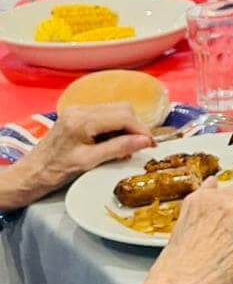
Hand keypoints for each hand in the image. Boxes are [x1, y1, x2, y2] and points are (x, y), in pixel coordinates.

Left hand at [2, 105, 152, 206]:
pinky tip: (113, 143)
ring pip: (115, 110)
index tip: (152, 144)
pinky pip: (105, 114)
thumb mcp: (89, 162)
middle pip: (122, 108)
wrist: (30, 174)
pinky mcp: (77, 115)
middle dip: (136, 126)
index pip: (123, 116)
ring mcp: (78, 110)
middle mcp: (80, 109)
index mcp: (82, 120)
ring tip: (127, 147)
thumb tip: (146, 141)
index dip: (141, 129)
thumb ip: (118, 148)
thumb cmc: (55, 172)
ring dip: (126, 127)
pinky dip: (115, 127)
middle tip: (142, 146)